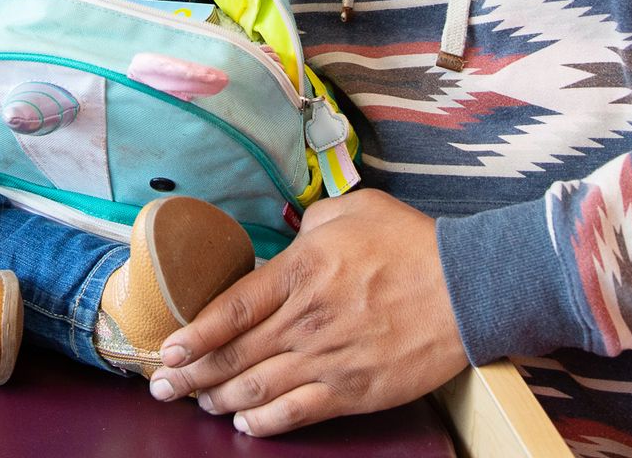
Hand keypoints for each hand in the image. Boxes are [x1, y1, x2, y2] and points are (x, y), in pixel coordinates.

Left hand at [147, 189, 467, 436]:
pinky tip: (245, 422)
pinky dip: (265, 422)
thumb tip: (289, 238)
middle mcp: (307, 319)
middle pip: (234, 354)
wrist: (469, 287)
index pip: (232, 308)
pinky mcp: (354, 390)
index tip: (170, 348)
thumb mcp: (355, 209)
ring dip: (219, 398)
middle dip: (191, 373)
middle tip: (162, 385)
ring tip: (198, 401)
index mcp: (301, 271)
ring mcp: (329, 359)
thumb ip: (311, 222)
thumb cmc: (411, 243)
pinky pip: (297, 413)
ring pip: (258, 388)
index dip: (196, 334)